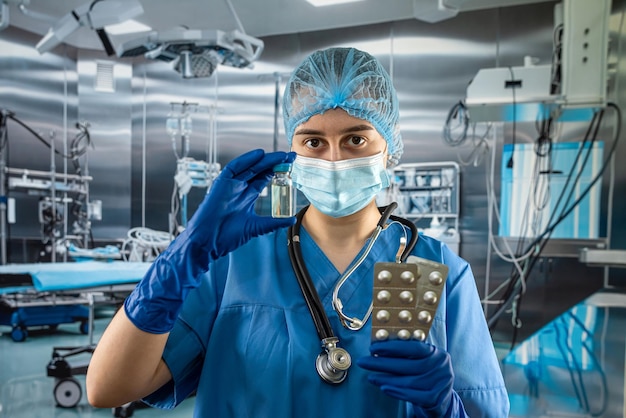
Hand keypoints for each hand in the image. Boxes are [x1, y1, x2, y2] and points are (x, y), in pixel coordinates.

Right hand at [124, 149, 295, 332]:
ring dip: (264, 159)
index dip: (278, 171)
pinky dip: (246, 160)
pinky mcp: (221, 184)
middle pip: (259, 171)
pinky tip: (259, 154)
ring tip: (280, 155)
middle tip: (290, 156)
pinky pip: (234, 168)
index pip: (264, 179)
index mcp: (246, 197)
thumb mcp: (256, 227)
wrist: (208, 241)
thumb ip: (274, 223)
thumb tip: (292, 220)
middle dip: (275, 163)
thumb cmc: (227, 236)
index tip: (292, 165)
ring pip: (249, 167)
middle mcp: (239, 188)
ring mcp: (230, 185)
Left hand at [357, 340, 462, 416]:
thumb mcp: (421, 360)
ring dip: (386, 379)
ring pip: (409, 382)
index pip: (414, 347)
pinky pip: (413, 396)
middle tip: (363, 362)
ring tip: (371, 377)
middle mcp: (440, 367)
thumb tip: (379, 349)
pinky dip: (397, 392)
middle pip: (408, 365)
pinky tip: (384, 388)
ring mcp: (440, 384)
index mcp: (436, 352)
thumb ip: (406, 354)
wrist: (442, 398)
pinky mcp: (436, 399)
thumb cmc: (425, 374)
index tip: (373, 348)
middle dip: (382, 363)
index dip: (393, 347)